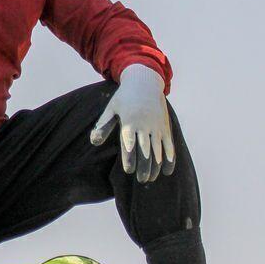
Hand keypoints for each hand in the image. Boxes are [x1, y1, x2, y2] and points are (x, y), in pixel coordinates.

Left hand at [90, 65, 175, 183]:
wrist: (145, 83)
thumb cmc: (124, 98)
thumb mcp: (111, 108)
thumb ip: (103, 125)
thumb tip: (93, 142)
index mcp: (129, 121)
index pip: (129, 144)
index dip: (129, 158)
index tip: (128, 171)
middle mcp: (145, 125)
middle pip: (145, 151)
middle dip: (144, 167)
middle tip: (141, 180)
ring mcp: (157, 127)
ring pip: (158, 150)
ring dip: (156, 166)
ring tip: (150, 179)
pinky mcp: (165, 127)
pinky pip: (170, 145)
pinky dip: (170, 159)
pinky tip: (167, 171)